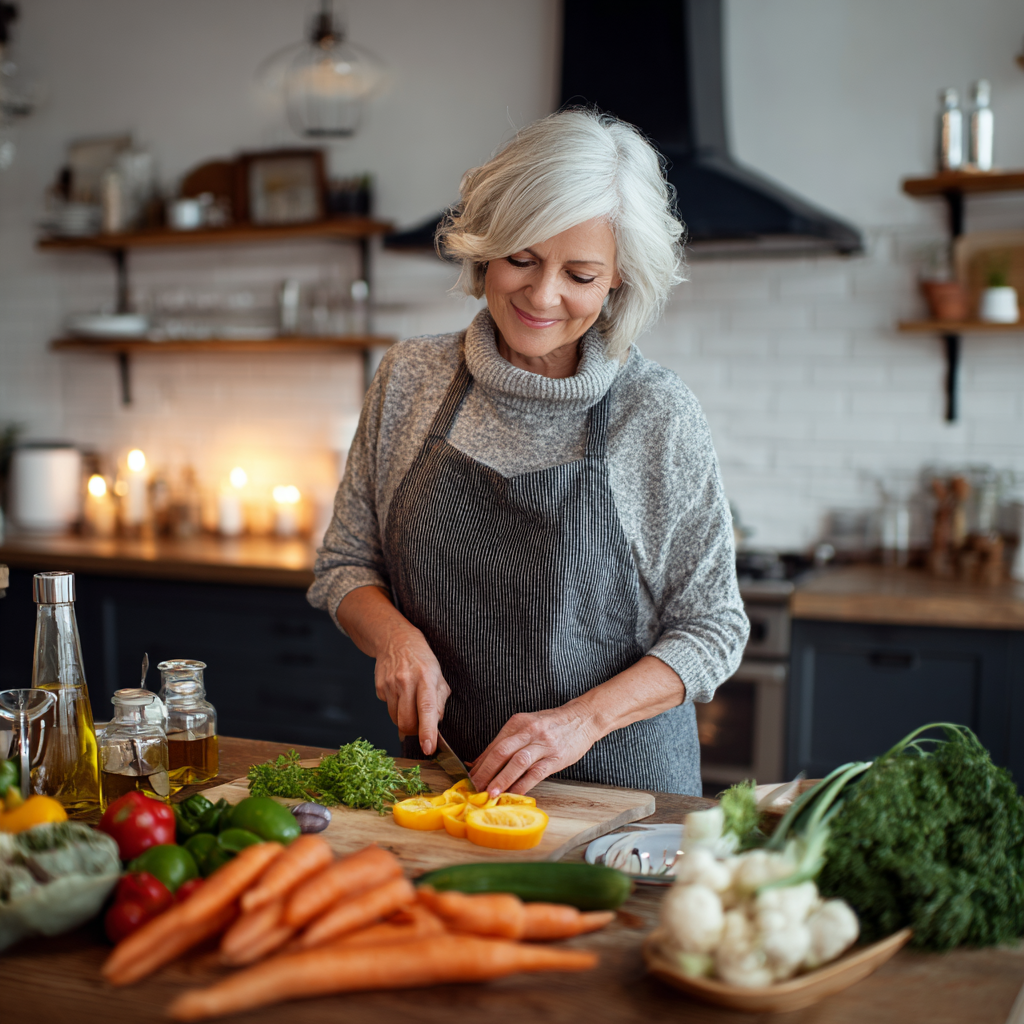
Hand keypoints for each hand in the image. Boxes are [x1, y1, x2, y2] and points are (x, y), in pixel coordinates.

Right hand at [374, 623, 449, 755]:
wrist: (395, 639)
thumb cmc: (422, 659)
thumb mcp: (439, 675)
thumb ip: (440, 701)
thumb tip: (436, 724)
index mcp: (426, 678)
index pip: (427, 709)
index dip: (427, 731)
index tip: (428, 748)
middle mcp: (406, 681)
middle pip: (406, 721)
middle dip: (413, 732)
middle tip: (420, 727)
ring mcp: (390, 685)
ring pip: (396, 719)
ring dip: (404, 719)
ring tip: (410, 703)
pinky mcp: (379, 687)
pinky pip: (388, 708)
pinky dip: (396, 707)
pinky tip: (400, 693)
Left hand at [469, 705, 598, 796]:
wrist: (583, 718)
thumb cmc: (551, 725)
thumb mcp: (526, 727)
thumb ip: (504, 743)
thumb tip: (477, 762)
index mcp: (517, 723)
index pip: (494, 745)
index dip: (480, 763)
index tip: (469, 778)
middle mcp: (528, 731)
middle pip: (501, 752)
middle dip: (486, 772)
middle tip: (475, 788)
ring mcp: (543, 744)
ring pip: (517, 762)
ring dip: (502, 779)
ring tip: (491, 793)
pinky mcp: (555, 757)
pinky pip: (536, 773)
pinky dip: (523, 785)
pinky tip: (514, 795)